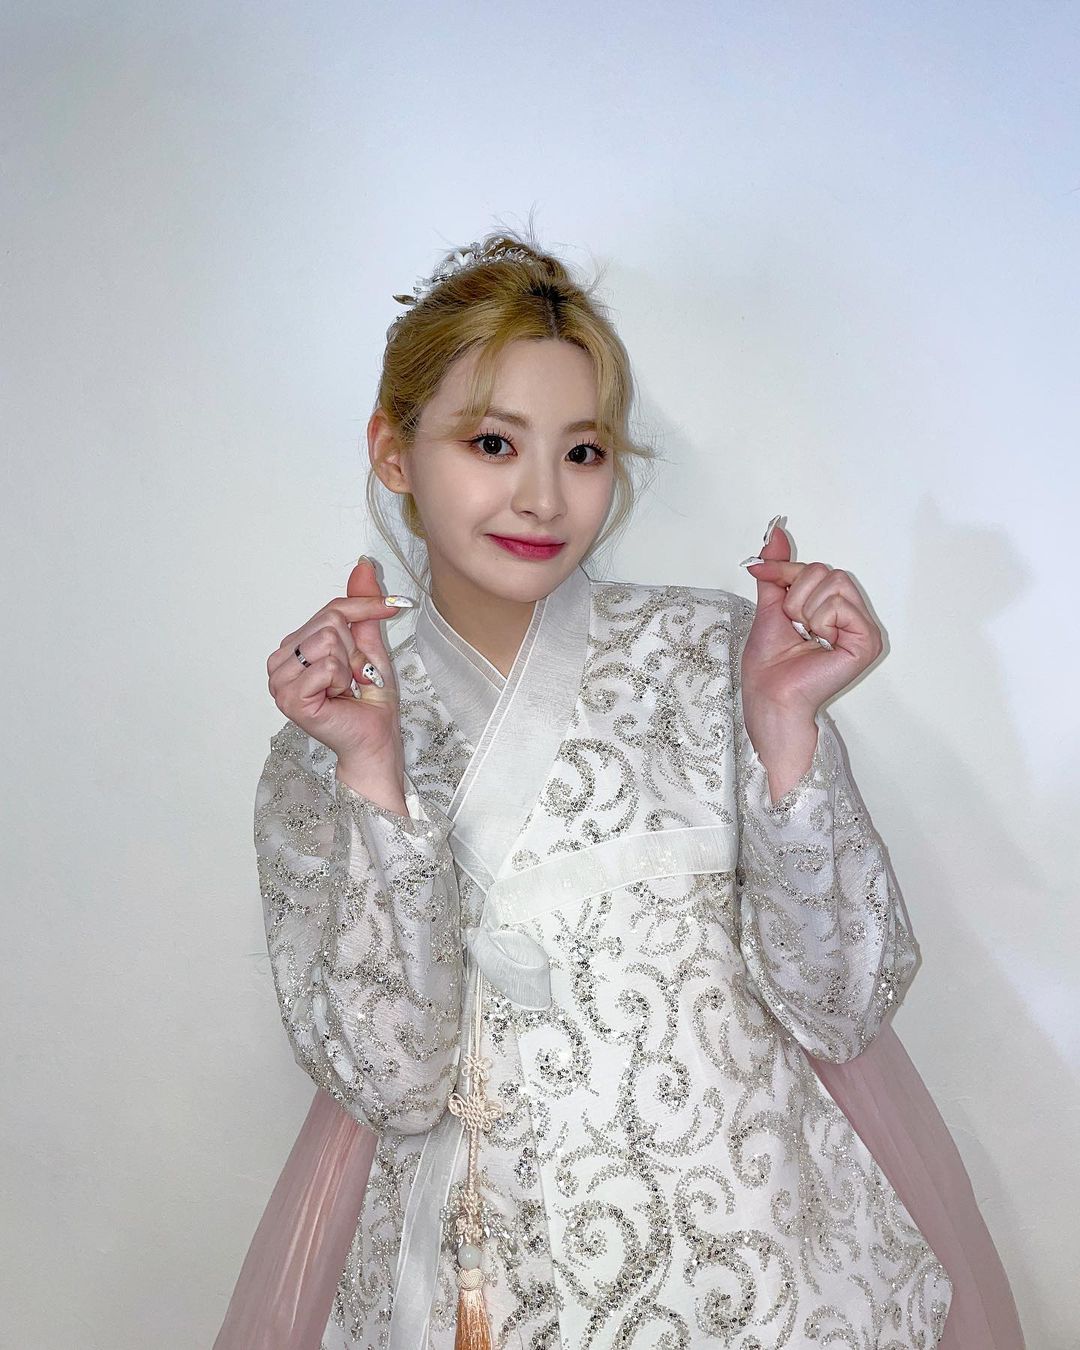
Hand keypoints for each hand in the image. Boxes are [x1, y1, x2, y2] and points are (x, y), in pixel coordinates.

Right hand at [266, 558, 411, 777]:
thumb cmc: (369, 703)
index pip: (330, 610)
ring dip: (348, 666)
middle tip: (354, 677)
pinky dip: (342, 680)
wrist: (374, 741)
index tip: (395, 606)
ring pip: (327, 641)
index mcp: (294, 647)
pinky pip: (327, 666)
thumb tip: (363, 565)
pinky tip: (338, 698)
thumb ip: (361, 611)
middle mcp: (281, 661)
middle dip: (354, 650)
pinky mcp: (290, 699)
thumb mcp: (369, 648)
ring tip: (344, 688)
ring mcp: (280, 680)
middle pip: (329, 622)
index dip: (365, 606)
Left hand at [740, 515, 882, 737]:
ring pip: (834, 582)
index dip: (786, 571)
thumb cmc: (770, 663)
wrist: (769, 693)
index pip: (817, 568)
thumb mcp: (771, 605)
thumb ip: (779, 570)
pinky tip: (819, 643)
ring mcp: (862, 628)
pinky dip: (821, 621)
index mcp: (832, 607)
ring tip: (806, 636)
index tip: (762, 574)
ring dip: (807, 609)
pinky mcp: (867, 641)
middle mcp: (852, 615)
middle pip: (826, 571)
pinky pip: (841, 604)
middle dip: (797, 596)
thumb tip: (775, 532)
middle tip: (794, 626)